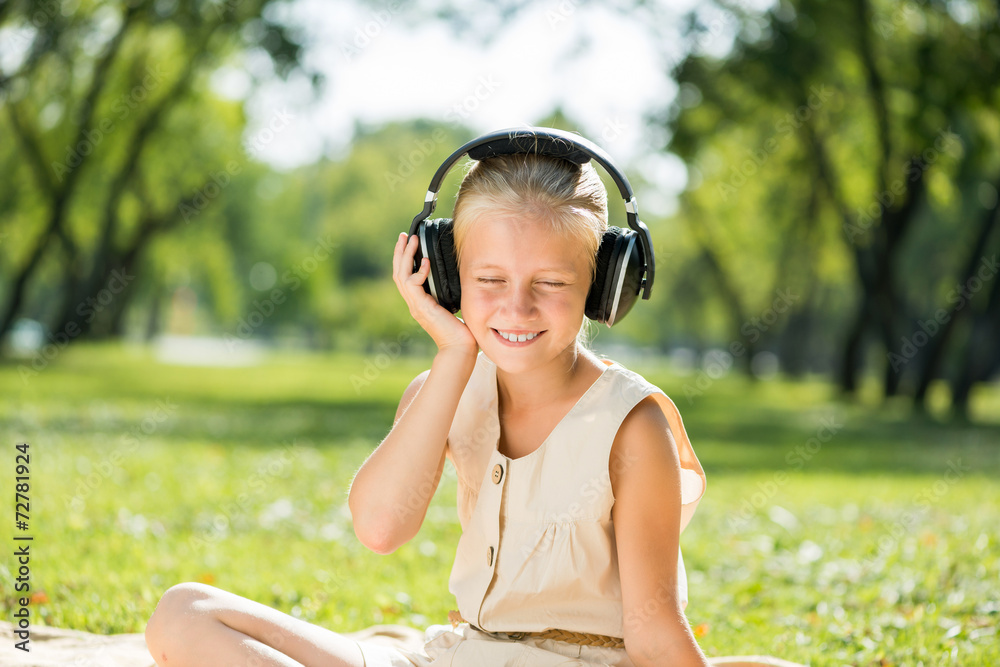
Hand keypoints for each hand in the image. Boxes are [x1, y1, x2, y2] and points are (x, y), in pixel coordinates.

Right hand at [392, 232, 478, 356]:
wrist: (460, 348)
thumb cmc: (462, 330)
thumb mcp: (455, 304)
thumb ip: (450, 292)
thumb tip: (458, 275)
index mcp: (420, 302)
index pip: (406, 277)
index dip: (405, 260)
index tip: (410, 244)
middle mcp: (415, 303)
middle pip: (399, 273)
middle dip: (401, 253)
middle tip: (404, 235)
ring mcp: (416, 306)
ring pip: (402, 276)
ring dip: (405, 256)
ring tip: (412, 240)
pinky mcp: (422, 308)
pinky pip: (413, 285)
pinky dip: (419, 271)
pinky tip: (426, 261)